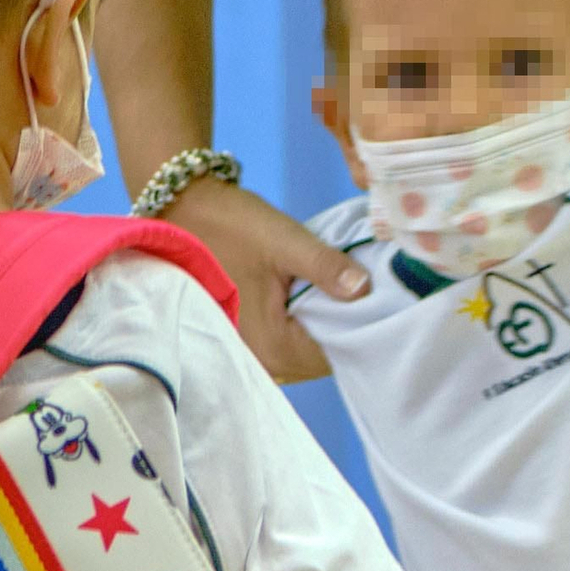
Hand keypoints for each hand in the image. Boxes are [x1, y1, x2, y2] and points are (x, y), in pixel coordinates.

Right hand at [164, 177, 369, 382]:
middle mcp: (265, 361)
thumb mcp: (286, 242)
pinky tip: (321, 295)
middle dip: (348, 325)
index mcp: (274, 347)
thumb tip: (365, 289)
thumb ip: (326, 268)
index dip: (364, 327)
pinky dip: (311, 320)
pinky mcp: (252, 337)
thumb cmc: (231, 226)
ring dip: (329, 322)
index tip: (385, 300)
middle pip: (326, 354)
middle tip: (371, 291)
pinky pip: (295, 338)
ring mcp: (256, 352)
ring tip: (345, 291)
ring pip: (311, 346)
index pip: (338, 353)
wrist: (184, 209)